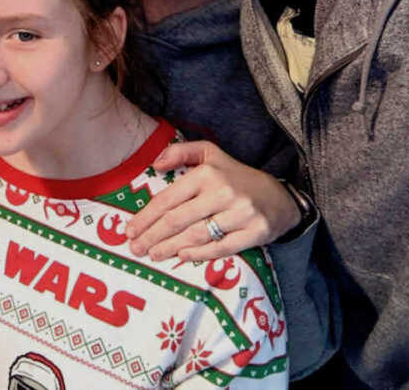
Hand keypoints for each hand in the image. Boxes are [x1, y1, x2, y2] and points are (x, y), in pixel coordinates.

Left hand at [125, 141, 300, 261]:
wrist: (279, 197)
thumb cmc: (234, 176)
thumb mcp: (209, 153)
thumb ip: (180, 152)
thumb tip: (155, 164)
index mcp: (207, 173)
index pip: (169, 198)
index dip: (147, 216)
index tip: (130, 229)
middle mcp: (222, 192)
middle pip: (178, 220)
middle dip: (152, 236)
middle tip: (135, 248)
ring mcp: (240, 214)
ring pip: (197, 235)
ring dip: (170, 247)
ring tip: (153, 254)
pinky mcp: (255, 233)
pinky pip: (222, 247)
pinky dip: (200, 254)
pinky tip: (182, 256)